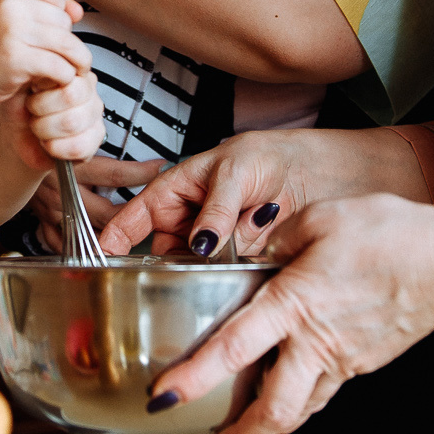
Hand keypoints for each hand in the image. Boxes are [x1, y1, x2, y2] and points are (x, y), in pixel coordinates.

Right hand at [0, 0, 88, 101]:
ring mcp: (11, 31)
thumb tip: (78, 11)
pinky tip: (53, 80)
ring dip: (75, 60)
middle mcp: (8, 4)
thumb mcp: (19, 16)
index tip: (48, 27)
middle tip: (52, 53)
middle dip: (66, 39)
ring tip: (68, 68)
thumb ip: (50, 8)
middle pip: (64, 19)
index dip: (58, 10)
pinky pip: (60, 66)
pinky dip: (64, 76)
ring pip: (67, 43)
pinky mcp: (17, 59)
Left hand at [0, 71, 105, 172]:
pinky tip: (50, 143)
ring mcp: (95, 115)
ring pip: (72, 122)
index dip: (43, 87)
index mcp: (71, 71)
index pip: (67, 72)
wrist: (17, 138)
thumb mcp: (18, 85)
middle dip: (40, 109)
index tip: (32, 93)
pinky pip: (78, 146)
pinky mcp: (96, 140)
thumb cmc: (20, 110)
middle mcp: (88, 91)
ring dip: (45, 129)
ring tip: (40, 129)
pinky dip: (55, 148)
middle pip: (70, 96)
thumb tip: (42, 74)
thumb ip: (34, 74)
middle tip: (33, 113)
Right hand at [22, 156, 163, 252]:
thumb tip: (144, 156)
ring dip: (107, 238)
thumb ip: (99, 150)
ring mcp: (51, 210)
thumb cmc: (46, 144)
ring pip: (85, 233)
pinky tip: (94, 253)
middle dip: (129, 217)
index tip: (160, 168)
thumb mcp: (72, 142)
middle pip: (104, 213)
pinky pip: (62, 244)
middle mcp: (62, 190)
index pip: (113, 173)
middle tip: (151, 216)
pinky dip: (78, 250)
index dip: (140, 173)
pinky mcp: (42, 223)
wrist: (10, 154)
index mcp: (72, 167)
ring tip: (129, 239)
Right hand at [99, 130, 355, 257]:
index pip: (139, 214)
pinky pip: (225, 276)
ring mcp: (220, 243)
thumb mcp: (239, 169)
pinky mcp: (245, 262)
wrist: (334, 173)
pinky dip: (229, 278)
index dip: (116, 236)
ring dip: (200, 272)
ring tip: (218, 264)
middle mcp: (197, 219)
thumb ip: (216, 206)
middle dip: (165, 263)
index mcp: (183, 188)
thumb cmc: (280, 155)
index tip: (99, 259)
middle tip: (174, 272)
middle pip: (164, 250)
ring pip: (194, 267)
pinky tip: (242, 271)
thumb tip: (198, 242)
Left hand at [148, 195, 433, 433]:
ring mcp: (343, 358)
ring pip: (301, 408)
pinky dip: (304, 397)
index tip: (166, 395)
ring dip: (271, 423)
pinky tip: (294, 386)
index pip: (232, 349)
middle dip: (240, 433)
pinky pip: (325, 389)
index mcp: (294, 304)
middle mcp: (316, 341)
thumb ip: (278, 237)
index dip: (194, 376)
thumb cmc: (391, 235)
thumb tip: (261, 245)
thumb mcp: (319, 218)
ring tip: (248, 425)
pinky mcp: (364, 362)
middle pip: (272, 410)